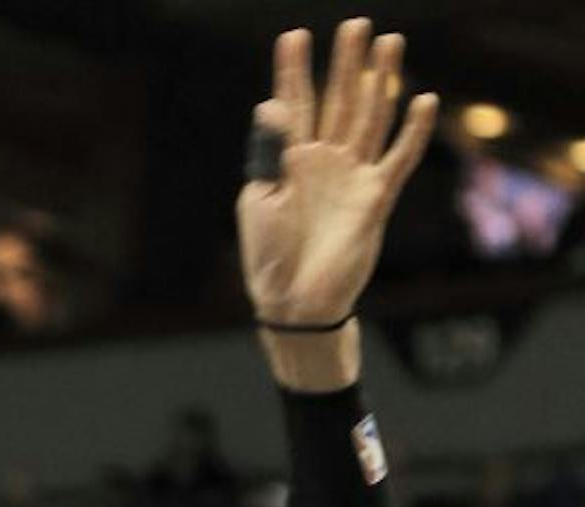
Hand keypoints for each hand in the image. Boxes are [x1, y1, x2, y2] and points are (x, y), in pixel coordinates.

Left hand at [237, 20, 437, 327]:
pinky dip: (411, 130)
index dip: (292, 71)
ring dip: (380, 81)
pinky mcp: (375, 198)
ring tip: (389, 42)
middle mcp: (322, 161)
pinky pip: (398, 158)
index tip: (293, 36)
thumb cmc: (269, 256)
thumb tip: (270, 102)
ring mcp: (351, 176)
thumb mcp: (260, 200)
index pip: (292, 105)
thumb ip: (268, 152)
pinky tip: (422, 99)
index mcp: (287, 161)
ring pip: (369, 117)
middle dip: (345, 63)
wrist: (295, 302)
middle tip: (356, 24)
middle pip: (337, 101)